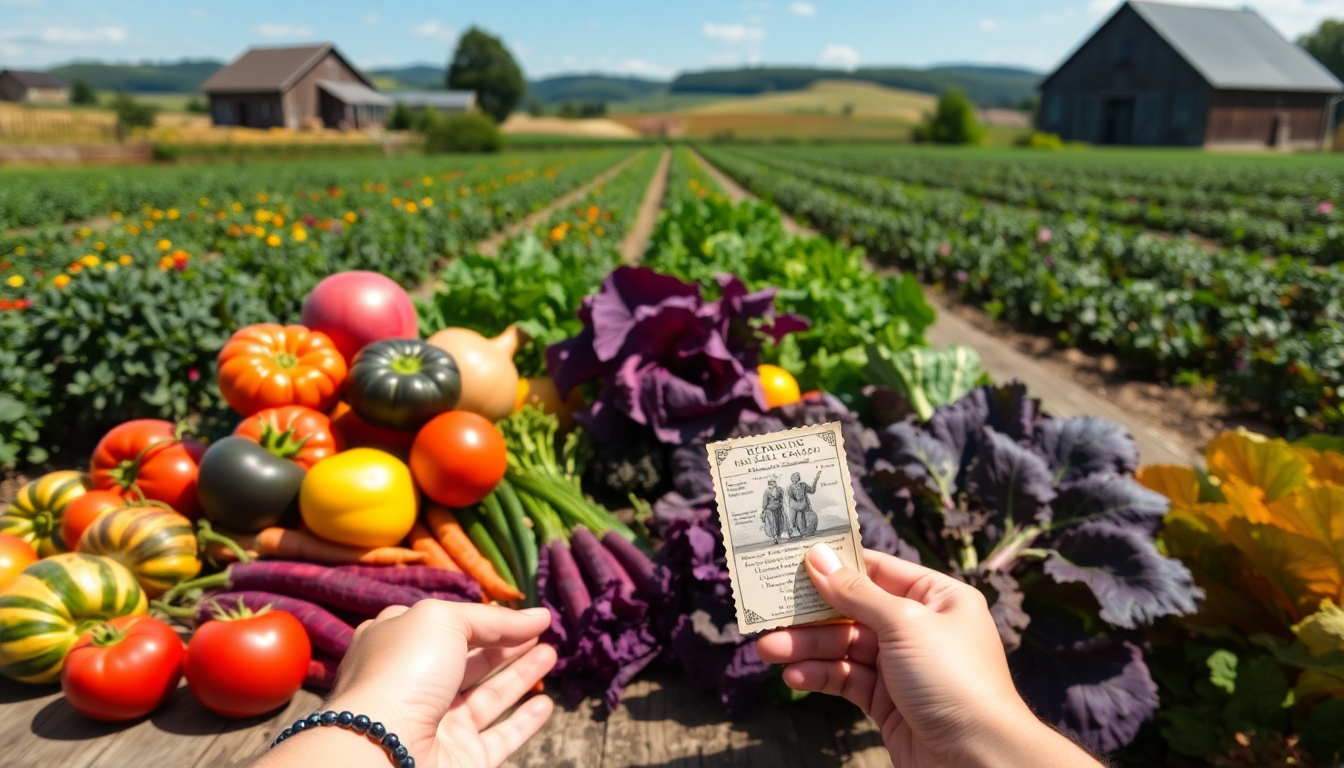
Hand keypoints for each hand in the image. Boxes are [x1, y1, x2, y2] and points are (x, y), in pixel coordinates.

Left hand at [255, 600, 555, 767]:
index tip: (517, 612)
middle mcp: (413, 685)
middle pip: (467, 661)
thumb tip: (537, 616)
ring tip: (551, 654)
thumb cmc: (403, 672)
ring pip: (487, 697)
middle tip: (539, 632)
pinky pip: (499, 737)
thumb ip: (491, 617)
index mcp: (396, 647)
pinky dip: (524, 721)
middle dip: (504, 644)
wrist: (383, 750)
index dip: (480, 617)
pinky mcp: (461, 757)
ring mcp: (437, 724)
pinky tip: (546, 703)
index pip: (442, 625)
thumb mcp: (442, 620)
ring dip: (520, 675)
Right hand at [756, 545, 1100, 767]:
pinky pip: (848, 679)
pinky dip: (821, 676)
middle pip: (854, 610)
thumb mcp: (903, 624)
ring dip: (807, 647)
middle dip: (811, 614)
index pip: (877, 569)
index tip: (792, 558)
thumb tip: (818, 554)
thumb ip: (855, 592)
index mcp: (937, 597)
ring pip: (845, 647)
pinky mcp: (889, 701)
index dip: (836, 564)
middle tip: (767, 610)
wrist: (978, 759)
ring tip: (767, 649)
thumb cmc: (953, 680)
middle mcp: (920, 627)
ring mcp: (903, 666)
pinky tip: (795, 676)